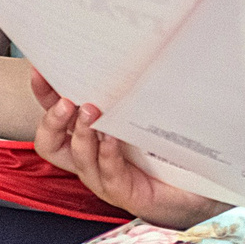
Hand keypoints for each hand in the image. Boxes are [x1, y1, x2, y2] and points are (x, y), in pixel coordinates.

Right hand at [28, 70, 226, 227]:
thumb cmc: (171, 146)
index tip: (41, 70)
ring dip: (82, 133)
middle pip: (49, 144)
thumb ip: (131, 89)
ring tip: (91, 112)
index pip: (56, 114)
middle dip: (52, 121)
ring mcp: (105, 177)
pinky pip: (108, 174)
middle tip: (65, 102)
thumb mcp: (146, 110)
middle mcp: (91, 158)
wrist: (202, 182)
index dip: (44, 94)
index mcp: (90, 135)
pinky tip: (113, 138)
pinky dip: (108, 153)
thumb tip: (125, 51)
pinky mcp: (125, 192)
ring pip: (78, 158)